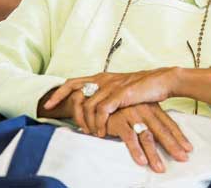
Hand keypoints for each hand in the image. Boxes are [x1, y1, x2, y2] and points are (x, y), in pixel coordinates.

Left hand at [42, 69, 176, 136]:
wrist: (162, 80)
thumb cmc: (143, 88)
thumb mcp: (121, 89)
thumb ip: (107, 96)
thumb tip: (96, 109)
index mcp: (102, 77)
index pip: (74, 82)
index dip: (59, 92)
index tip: (47, 104)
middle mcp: (103, 79)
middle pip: (74, 88)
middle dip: (62, 102)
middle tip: (58, 117)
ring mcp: (111, 85)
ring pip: (88, 105)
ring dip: (87, 122)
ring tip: (93, 133)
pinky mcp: (120, 94)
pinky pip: (102, 111)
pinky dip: (99, 123)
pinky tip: (103, 132)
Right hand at [106, 103, 192, 172]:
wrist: (101, 100)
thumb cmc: (121, 108)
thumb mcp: (139, 112)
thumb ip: (151, 122)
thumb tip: (165, 137)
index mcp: (152, 108)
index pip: (169, 124)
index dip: (179, 137)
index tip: (188, 148)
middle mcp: (145, 110)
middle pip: (162, 131)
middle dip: (172, 146)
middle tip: (181, 158)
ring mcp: (133, 115)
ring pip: (147, 137)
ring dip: (154, 154)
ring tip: (160, 167)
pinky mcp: (120, 120)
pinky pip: (129, 138)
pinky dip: (136, 150)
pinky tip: (141, 161)